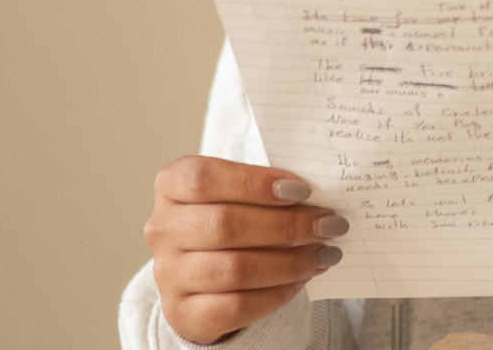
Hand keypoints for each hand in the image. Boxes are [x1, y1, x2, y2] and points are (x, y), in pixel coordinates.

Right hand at [145, 155, 347, 344]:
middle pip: (226, 226)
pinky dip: (275, 293)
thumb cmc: (230, 213)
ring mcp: (168, 274)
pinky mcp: (182, 313)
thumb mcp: (237, 190)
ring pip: (234, 269)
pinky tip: (301, 280)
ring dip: (289, 262)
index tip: (303, 190)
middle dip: (287, 225)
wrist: (202, 270)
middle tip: (330, 224)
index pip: (206, 179)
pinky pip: (235, 306)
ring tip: (324, 253)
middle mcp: (162, 228)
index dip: (256, 183)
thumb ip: (266, 185)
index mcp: (171, 184)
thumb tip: (318, 192)